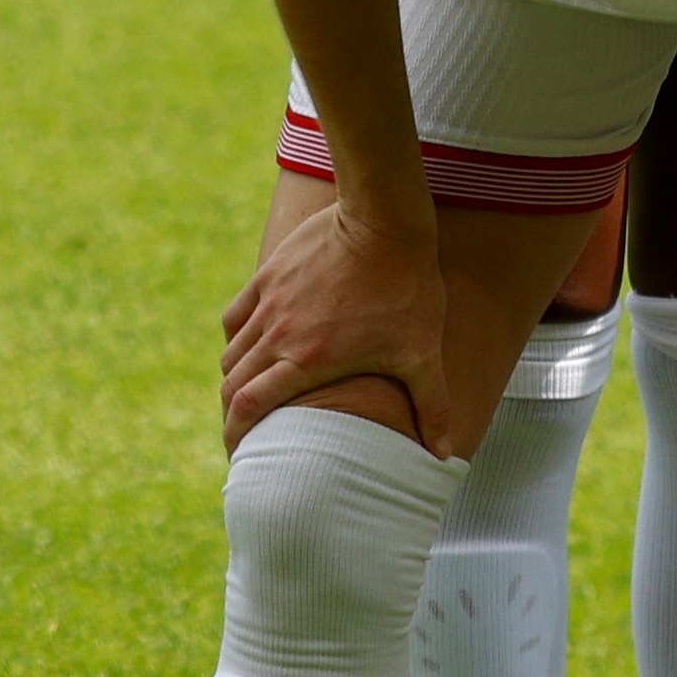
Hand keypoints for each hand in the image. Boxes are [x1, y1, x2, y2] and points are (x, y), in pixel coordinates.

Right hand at [216, 192, 447, 445]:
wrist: (385, 222)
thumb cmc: (408, 290)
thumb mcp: (423, 352)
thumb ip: (432, 405)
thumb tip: (444, 454)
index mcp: (306, 360)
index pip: (249, 408)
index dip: (236, 436)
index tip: (240, 455)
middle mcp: (277, 334)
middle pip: (232, 385)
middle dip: (232, 415)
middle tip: (243, 432)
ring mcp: (268, 303)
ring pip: (232, 352)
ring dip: (235, 378)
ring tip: (249, 393)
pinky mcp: (268, 276)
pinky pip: (235, 316)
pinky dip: (237, 338)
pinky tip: (251, 345)